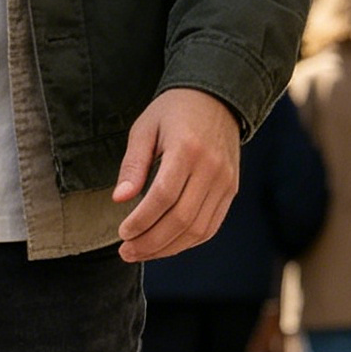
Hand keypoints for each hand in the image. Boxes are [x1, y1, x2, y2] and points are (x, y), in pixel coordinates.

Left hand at [113, 88, 240, 262]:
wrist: (217, 98)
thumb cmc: (173, 112)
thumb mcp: (144, 129)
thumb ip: (132, 164)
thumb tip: (119, 199)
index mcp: (187, 148)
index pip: (163, 196)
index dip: (141, 221)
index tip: (122, 233)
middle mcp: (211, 167)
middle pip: (181, 218)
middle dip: (150, 242)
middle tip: (126, 252)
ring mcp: (225, 181)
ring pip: (198, 228)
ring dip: (167, 248)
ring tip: (140, 253)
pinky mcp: (231, 189)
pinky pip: (211, 225)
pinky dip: (187, 242)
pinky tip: (165, 246)